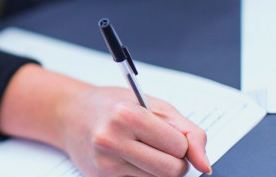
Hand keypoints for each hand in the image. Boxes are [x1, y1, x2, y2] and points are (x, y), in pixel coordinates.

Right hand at [59, 87, 209, 176]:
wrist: (71, 115)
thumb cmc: (114, 106)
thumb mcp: (154, 106)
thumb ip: (189, 132)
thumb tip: (205, 165)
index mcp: (126, 115)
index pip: (179, 146)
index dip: (180, 142)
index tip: (166, 133)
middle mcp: (111, 140)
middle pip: (171, 171)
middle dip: (175, 162)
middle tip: (159, 147)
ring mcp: (104, 164)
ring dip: (158, 170)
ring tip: (141, 150)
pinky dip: (142, 176)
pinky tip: (129, 160)